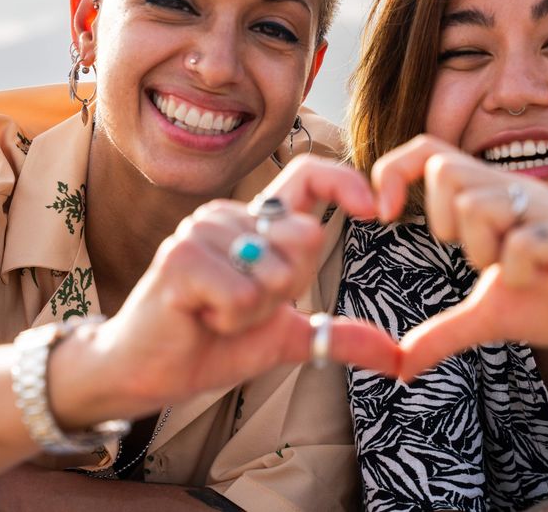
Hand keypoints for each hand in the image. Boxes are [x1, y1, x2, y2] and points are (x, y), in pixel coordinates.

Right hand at [55, 156, 397, 424]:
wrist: (151, 372)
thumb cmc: (212, 342)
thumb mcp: (286, 337)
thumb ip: (339, 336)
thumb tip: (397, 356)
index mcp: (257, 223)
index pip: (307, 175)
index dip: (345, 182)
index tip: (376, 211)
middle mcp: (230, 215)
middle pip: (305, 236)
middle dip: (288, 290)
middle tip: (243, 307)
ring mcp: (201, 230)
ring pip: (274, 272)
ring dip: (254, 312)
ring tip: (215, 312)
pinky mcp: (180, 257)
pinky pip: (243, 295)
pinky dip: (231, 320)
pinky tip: (199, 317)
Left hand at [373, 135, 547, 380]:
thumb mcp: (488, 317)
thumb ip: (443, 331)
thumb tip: (398, 365)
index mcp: (494, 196)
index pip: (431, 150)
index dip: (394, 170)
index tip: (383, 214)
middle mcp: (519, 191)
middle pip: (448, 170)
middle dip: (446, 224)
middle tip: (476, 259)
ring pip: (480, 204)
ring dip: (483, 252)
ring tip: (514, 274)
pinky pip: (523, 243)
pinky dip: (518, 272)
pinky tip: (538, 282)